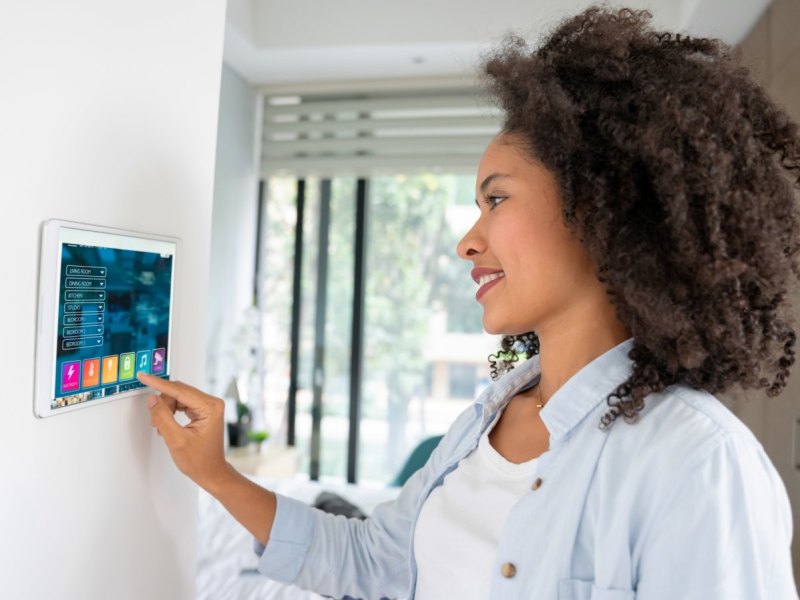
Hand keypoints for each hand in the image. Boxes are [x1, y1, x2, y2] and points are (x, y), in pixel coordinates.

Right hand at [138, 372, 231, 491]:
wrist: (210, 472)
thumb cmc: (199, 460)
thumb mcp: (176, 440)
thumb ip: (162, 417)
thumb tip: (152, 399)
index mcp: (210, 407)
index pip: (180, 390)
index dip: (159, 384)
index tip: (144, 376)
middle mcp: (212, 403)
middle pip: (179, 392)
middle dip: (162, 403)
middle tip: (153, 420)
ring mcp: (208, 406)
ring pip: (178, 397)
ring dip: (166, 409)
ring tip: (160, 426)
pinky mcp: (204, 411)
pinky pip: (182, 403)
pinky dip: (171, 411)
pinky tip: (166, 424)